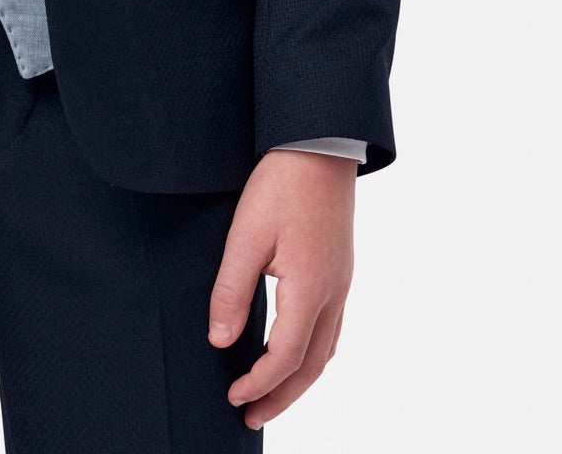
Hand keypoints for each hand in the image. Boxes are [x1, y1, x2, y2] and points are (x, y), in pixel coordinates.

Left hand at [208, 148, 355, 431]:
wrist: (320, 144)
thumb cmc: (282, 183)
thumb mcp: (246, 235)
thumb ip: (231, 290)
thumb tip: (220, 340)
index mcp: (311, 288)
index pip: (285, 356)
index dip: (258, 382)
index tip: (233, 396)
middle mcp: (334, 292)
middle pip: (312, 365)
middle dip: (282, 396)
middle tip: (252, 416)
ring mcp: (342, 281)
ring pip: (326, 349)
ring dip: (299, 379)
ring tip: (271, 394)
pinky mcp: (340, 269)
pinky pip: (331, 327)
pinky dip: (311, 352)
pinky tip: (293, 351)